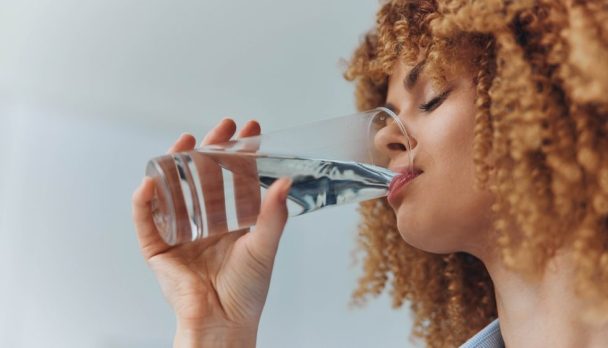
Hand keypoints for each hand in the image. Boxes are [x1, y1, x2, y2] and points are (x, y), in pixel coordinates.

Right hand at [131, 119, 291, 344]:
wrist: (223, 323)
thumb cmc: (246, 291)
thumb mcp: (263, 247)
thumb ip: (273, 216)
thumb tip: (286, 182)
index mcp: (232, 221)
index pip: (235, 178)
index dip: (241, 154)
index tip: (250, 130)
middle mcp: (205, 222)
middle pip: (204, 177)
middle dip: (212, 149)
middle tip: (222, 126)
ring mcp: (180, 232)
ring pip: (174, 190)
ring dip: (176, 164)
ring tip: (186, 141)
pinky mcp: (158, 248)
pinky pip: (146, 220)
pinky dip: (144, 201)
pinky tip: (151, 181)